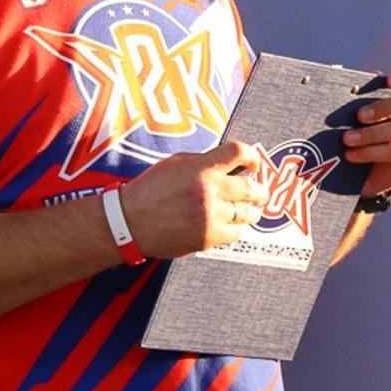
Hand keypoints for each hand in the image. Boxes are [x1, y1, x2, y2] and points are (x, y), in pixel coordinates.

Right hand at [117, 139, 271, 257]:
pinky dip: (236, 228)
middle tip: (260, 192)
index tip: (253, 164)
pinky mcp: (207, 238)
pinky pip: (236, 233)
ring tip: (248, 210)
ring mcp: (210, 216)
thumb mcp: (175, 164)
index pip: (239, 153)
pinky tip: (231, 225)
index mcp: (200, 168)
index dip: (252, 156)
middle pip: (251, 187)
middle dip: (259, 190)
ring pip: (247, 213)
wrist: (130, 222)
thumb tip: (230, 164)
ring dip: (250, 210)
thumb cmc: (150, 190)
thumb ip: (203, 162)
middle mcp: (209, 191)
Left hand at [343, 61, 390, 199]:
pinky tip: (351, 154)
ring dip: (370, 133)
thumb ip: (359, 96)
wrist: (367, 172)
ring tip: (347, 139)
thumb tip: (347, 82)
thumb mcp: (362, 113)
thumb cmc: (364, 132)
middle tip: (359, 116)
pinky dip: (368, 152)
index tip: (390, 81)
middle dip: (385, 107)